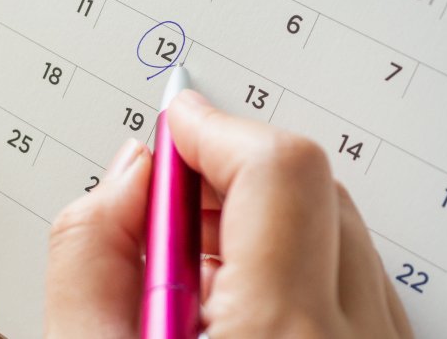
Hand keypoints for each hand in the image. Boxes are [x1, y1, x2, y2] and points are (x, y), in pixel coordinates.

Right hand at [45, 91, 411, 337]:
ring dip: (263, 227)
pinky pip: (355, 281)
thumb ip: (91, 256)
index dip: (215, 131)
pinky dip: (295, 269)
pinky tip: (239, 310)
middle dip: (232, 180)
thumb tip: (131, 173)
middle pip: (314, 190)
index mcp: (283, 335)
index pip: (277, 170)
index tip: (176, 127)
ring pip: (339, 232)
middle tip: (169, 214)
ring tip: (196, 283)